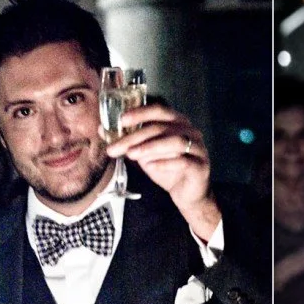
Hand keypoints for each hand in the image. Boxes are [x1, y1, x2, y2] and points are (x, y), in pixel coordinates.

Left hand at [103, 103, 220, 237]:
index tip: (121, 120)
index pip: (159, 110)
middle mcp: (190, 130)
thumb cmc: (167, 169)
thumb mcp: (144, 154)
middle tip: (116, 147)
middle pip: (161, 127)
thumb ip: (128, 141)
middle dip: (135, 136)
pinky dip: (165, 163)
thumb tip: (102, 130)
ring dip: (149, 147)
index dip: (140, 113)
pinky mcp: (200, 166)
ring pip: (174, 141)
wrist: (187, 193)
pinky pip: (183, 161)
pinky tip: (150, 166)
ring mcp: (198, 147)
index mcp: (177, 122)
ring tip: (131, 155)